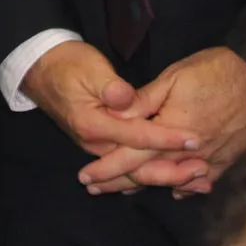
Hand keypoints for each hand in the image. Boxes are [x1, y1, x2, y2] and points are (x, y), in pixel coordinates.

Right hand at [21, 40, 200, 190]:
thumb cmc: (69, 65)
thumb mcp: (90, 68)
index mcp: (92, 124)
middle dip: (172, 171)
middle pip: (137, 166)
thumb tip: (126, 99)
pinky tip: (178, 180)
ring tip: (200, 180)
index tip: (194, 138)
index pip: (137, 136)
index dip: (167, 137)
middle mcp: (94, 143)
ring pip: (135, 171)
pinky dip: (155, 174)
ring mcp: (97, 148)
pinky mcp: (102, 146)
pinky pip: (130, 166)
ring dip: (167, 176)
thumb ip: (109, 87)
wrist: (41, 70)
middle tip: (204, 170)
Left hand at [78, 47, 245, 197]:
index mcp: (170, 132)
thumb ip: (142, 102)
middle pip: (147, 174)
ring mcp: (210, 159)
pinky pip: (203, 181)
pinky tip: (176, 190)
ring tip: (124, 191)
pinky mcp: (228, 159)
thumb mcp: (172, 79)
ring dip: (147, 186)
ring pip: (172, 181)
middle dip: (119, 183)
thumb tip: (112, 117)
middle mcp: (188, 153)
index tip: (85, 178)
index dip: (106, 169)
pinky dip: (186, 186)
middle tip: (95, 189)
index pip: (129, 158)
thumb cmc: (214, 71)